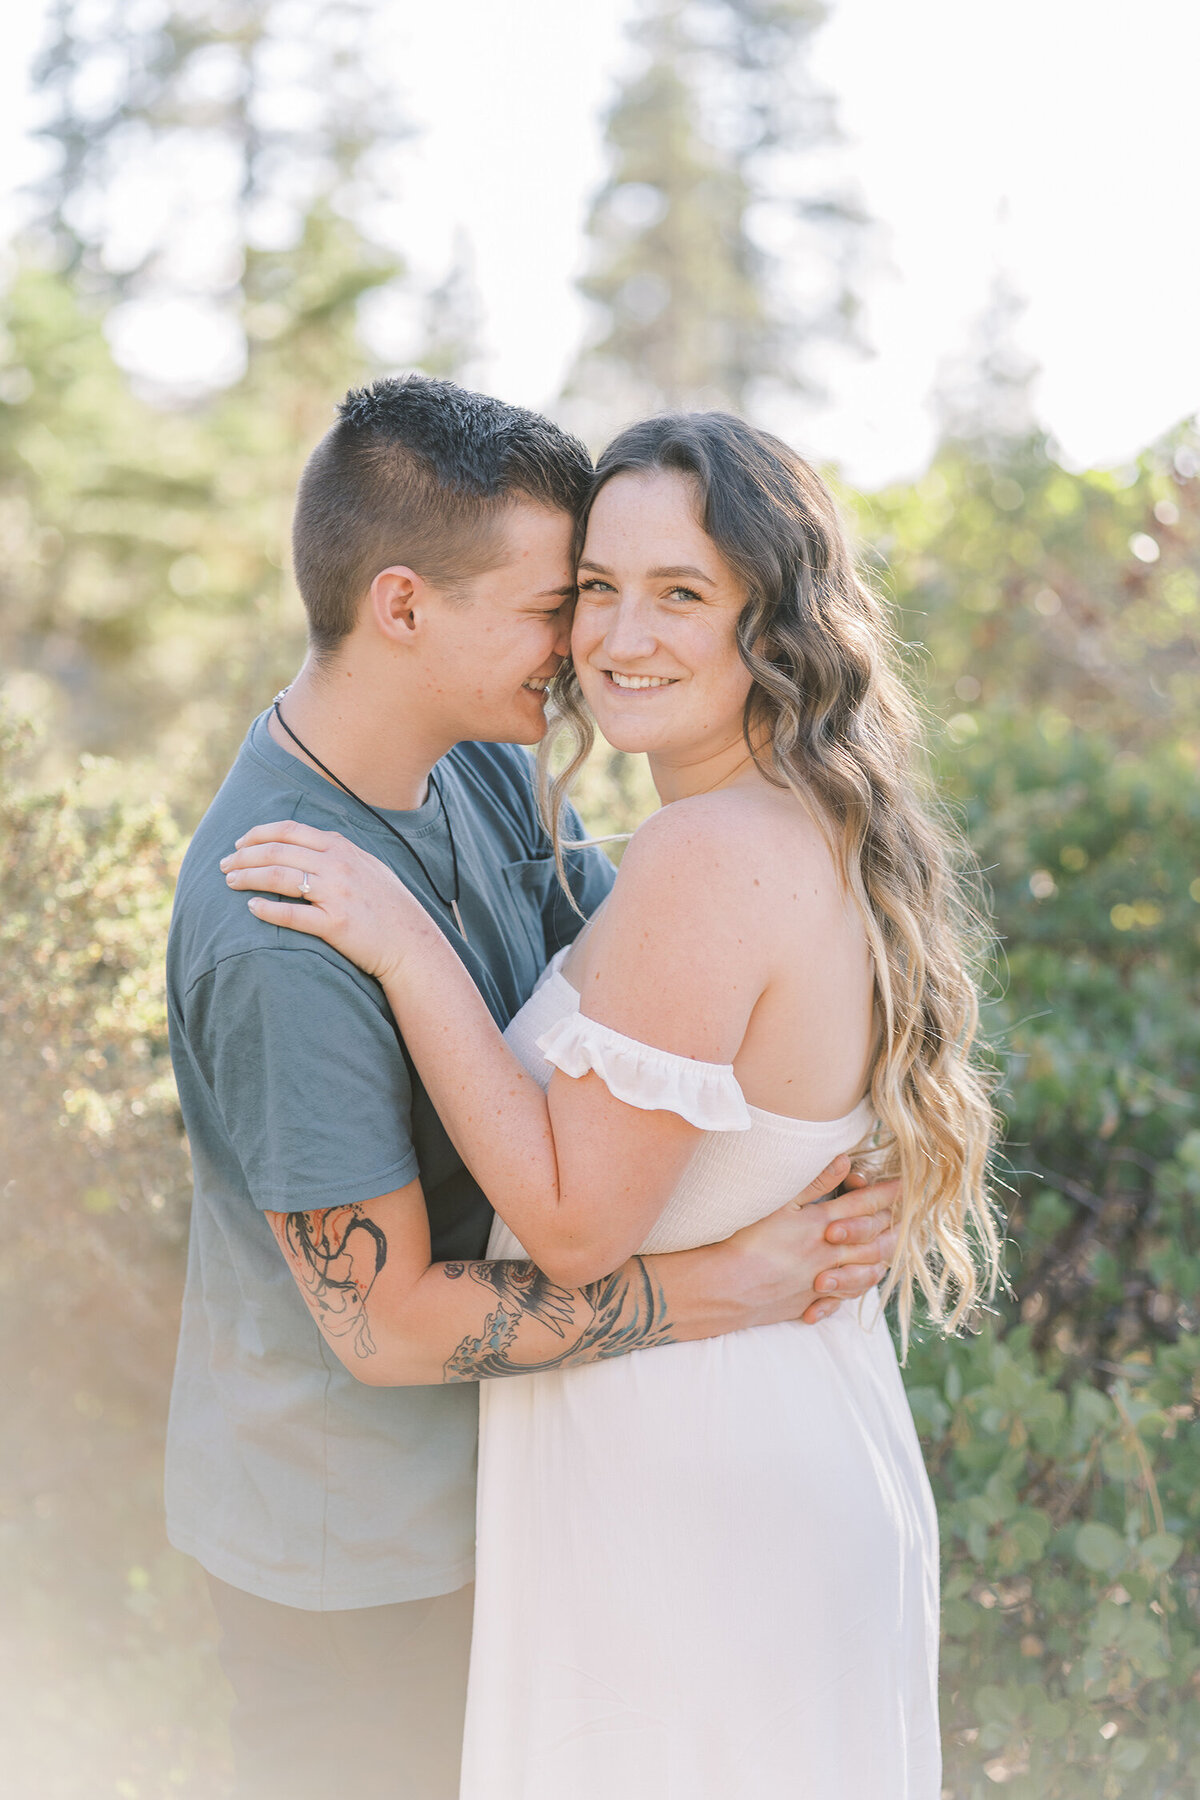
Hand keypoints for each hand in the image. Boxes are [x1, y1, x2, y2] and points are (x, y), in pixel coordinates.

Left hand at [220, 820, 437, 981]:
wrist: (412, 943)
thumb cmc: (388, 906)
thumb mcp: (368, 866)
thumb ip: (338, 852)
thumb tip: (306, 843)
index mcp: (342, 848)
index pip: (290, 830)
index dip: (259, 834)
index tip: (239, 844)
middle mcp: (338, 865)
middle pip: (277, 852)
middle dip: (244, 856)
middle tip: (224, 865)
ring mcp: (337, 894)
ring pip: (279, 878)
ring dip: (248, 877)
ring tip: (230, 882)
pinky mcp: (336, 924)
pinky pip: (293, 914)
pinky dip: (268, 909)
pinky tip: (252, 908)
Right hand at [725, 1154, 898, 1328]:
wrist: (730, 1286)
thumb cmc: (749, 1241)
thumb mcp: (780, 1205)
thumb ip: (815, 1184)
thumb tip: (844, 1160)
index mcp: (822, 1223)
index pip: (863, 1204)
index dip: (886, 1193)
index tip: (905, 1184)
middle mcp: (830, 1251)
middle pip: (872, 1236)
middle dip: (891, 1223)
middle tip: (907, 1214)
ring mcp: (825, 1277)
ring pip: (867, 1267)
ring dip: (882, 1256)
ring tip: (891, 1248)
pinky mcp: (814, 1298)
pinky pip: (848, 1294)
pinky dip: (859, 1285)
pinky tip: (862, 1280)